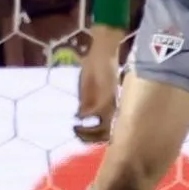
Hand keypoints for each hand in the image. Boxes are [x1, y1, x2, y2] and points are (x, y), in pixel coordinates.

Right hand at [74, 25, 125, 143]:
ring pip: (104, 126)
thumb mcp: (88, 88)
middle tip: (76, 133)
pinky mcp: (108, 95)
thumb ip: (86, 102)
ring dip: (88, 130)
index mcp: (109, 106)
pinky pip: (98, 112)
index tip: (79, 135)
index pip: (105, 130)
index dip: (92, 137)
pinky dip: (87, 117)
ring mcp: (111, 102)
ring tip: (76, 128)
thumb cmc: (96, 67)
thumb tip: (82, 116)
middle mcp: (112, 106)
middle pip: (105, 133)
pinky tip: (79, 116)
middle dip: (89, 138)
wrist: (103, 51)